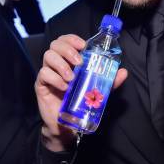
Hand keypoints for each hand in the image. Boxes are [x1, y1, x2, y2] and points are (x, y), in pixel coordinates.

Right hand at [35, 34, 127, 151]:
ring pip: (48, 56)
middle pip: (55, 44)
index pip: (66, 40)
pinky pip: (43, 74)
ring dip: (61, 65)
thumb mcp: (98, 91)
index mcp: (69, 60)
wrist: (67, 125)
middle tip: (79, 63)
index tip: (83, 46)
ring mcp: (48, 73)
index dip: (72, 39)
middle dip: (68, 50)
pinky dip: (55, 78)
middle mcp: (57, 63)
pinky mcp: (40, 84)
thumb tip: (123, 72)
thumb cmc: (80, 102)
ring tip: (72, 78)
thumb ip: (109, 81)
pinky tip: (64, 87)